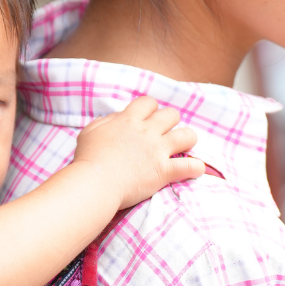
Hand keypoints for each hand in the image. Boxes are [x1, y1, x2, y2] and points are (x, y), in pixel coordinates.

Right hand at [70, 95, 203, 209]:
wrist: (95, 182)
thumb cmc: (88, 159)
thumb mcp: (90, 132)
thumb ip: (106, 122)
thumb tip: (117, 118)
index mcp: (128, 120)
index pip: (148, 103)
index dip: (151, 109)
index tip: (148, 119)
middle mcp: (147, 132)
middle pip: (171, 114)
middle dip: (171, 121)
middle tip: (165, 133)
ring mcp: (158, 151)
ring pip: (187, 135)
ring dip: (188, 139)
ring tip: (184, 146)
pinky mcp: (164, 171)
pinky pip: (190, 166)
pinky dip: (196, 167)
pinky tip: (196, 169)